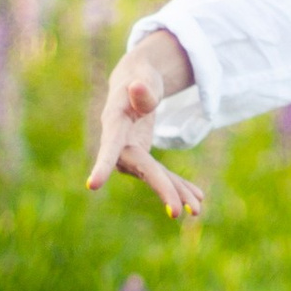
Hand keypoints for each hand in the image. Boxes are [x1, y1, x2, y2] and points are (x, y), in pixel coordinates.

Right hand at [88, 38, 205, 217]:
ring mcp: (131, 154)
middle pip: (140, 168)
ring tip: (197, 210)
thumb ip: (142, 87)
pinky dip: (179, 186)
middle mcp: (120, 144)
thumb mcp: (143, 78)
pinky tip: (198, 198)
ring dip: (175, 193)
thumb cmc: (139, 77)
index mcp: (115, 123)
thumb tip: (136, 87)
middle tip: (177, 213)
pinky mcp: (144, 159)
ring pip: (153, 176)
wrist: (136, 84)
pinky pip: (161, 175)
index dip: (101, 164)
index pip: (109, 145)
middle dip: (160, 188)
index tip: (92, 185)